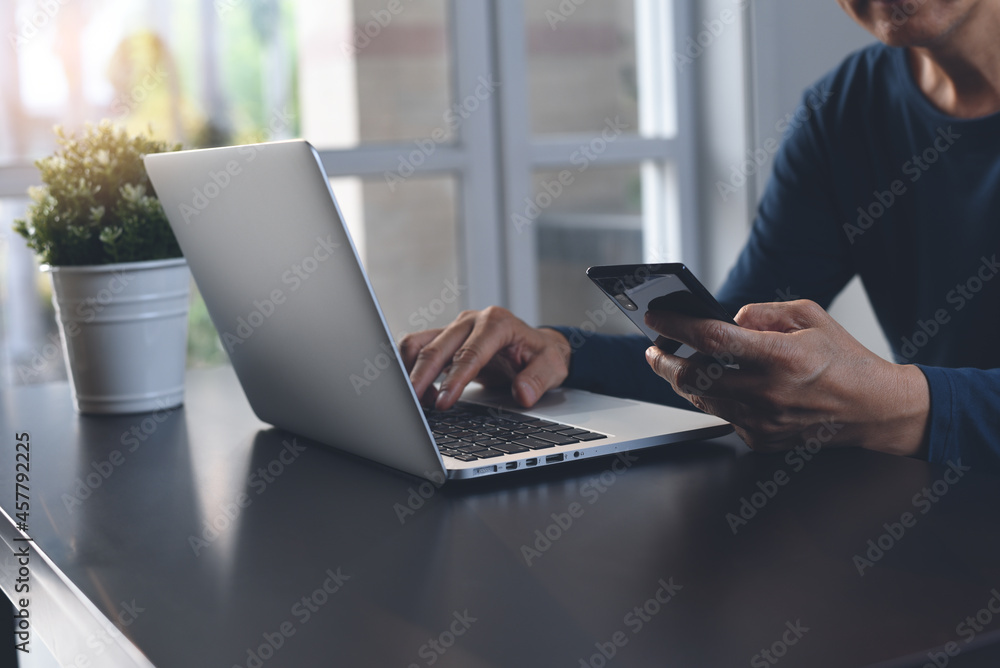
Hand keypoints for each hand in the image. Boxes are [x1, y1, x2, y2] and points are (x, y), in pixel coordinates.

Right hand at [399, 307, 571, 410]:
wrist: (535, 346)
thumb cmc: (541, 355)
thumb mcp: (552, 367)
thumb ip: (538, 380)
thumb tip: (522, 394)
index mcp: (497, 323)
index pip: (470, 353)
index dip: (455, 379)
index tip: (444, 402)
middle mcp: (472, 321)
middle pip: (437, 347)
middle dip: (422, 377)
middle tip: (415, 405)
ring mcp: (456, 328)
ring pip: (419, 344)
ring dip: (412, 371)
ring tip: (419, 400)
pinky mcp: (445, 338)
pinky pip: (418, 348)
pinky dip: (411, 368)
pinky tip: (421, 391)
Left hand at [643, 300, 929, 455]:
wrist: (873, 410)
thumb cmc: (844, 360)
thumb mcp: (810, 317)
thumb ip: (763, 312)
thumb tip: (729, 318)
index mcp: (781, 357)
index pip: (713, 339)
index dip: (678, 326)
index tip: (657, 318)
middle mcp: (767, 392)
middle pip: (693, 378)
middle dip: (663, 362)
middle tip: (655, 349)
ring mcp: (762, 421)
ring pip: (701, 400)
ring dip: (683, 381)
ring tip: (679, 364)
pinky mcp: (761, 439)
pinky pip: (722, 416)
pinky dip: (714, 399)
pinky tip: (719, 386)